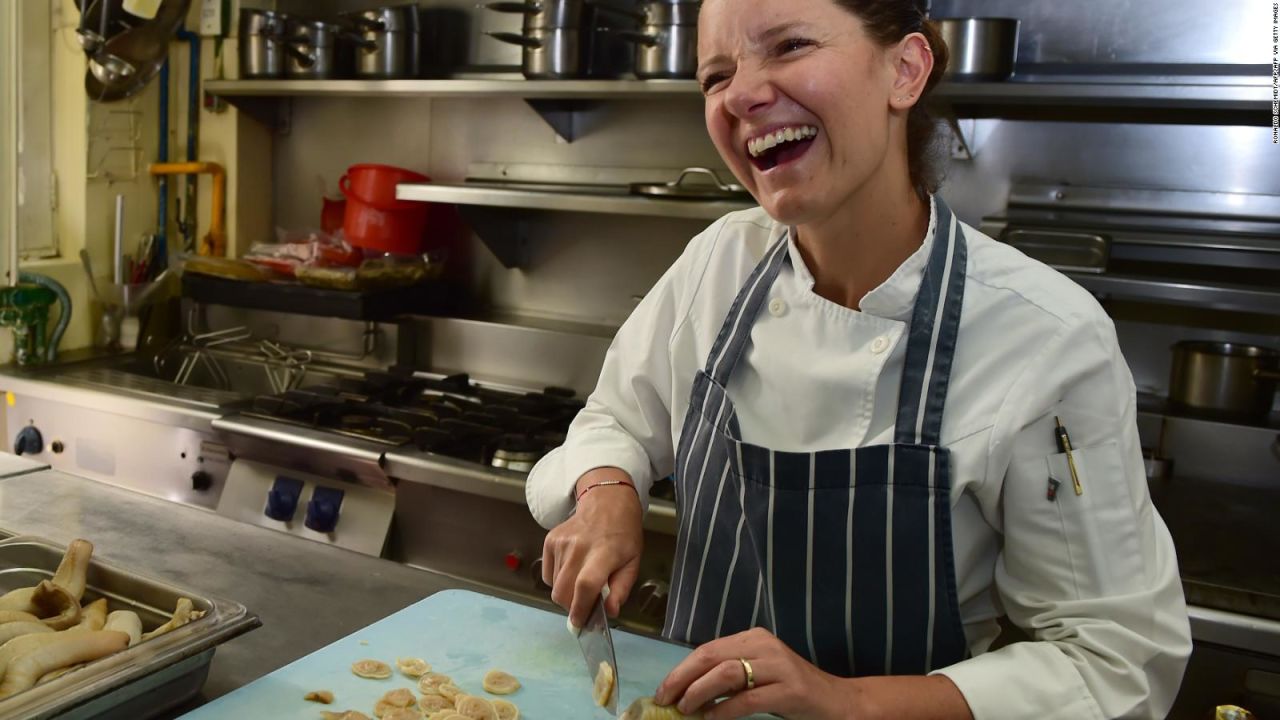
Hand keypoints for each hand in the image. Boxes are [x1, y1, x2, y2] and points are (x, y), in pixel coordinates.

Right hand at [541, 467, 643, 626]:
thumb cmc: (623, 535)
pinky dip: (558, 580)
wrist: (606, 502)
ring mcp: (561, 543)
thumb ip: (621, 589)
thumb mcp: (632, 563)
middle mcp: (579, 546)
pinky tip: (572, 569)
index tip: (580, 623)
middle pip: (563, 590)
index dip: (581, 608)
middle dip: (572, 607)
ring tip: (582, 580)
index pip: (586, 585)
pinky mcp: (549, 541)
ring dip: (566, 593)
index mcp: (604, 552)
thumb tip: (610, 612)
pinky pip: (548, 574)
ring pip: (554, 586)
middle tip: (585, 605)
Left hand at [655, 627, 852, 719]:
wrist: (837, 701)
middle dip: (682, 679)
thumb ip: (729, 675)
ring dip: (699, 693)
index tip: (662, 691)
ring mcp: (780, 666)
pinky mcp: (791, 690)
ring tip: (685, 710)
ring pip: (727, 673)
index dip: (681, 670)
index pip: (707, 649)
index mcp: (754, 638)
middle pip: (712, 657)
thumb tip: (687, 690)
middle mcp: (765, 645)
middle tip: (665, 701)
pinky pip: (748, 699)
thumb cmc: (791, 690)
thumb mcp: (758, 675)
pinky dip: (724, 711)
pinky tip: (711, 719)